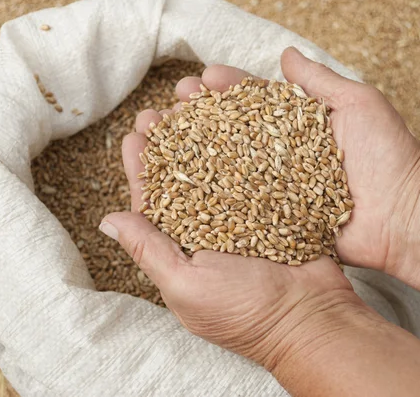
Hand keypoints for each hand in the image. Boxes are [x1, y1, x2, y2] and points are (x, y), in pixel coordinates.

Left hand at [99, 63, 368, 366]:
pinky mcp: (275, 205)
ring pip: (218, 166)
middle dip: (171, 143)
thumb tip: (106, 220)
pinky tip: (237, 117)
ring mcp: (244, 214)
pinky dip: (245, 143)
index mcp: (181, 247)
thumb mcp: (186, 286)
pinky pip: (256, 168)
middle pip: (184, 177)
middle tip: (162, 111)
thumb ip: (148, 251)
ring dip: (205, 134)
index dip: (142, 168)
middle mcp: (210, 228)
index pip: (154, 202)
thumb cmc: (246, 311)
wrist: (313, 318)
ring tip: (193, 102)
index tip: (135, 135)